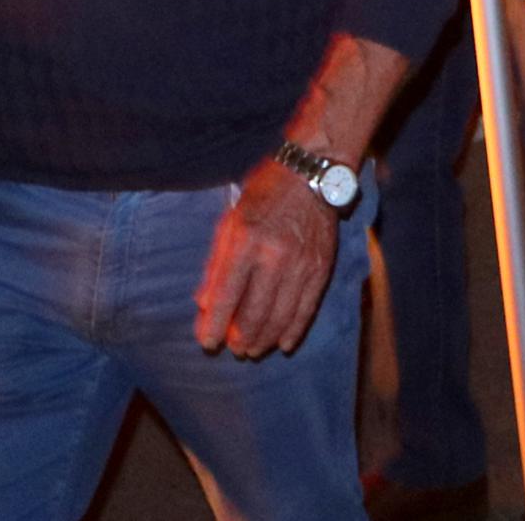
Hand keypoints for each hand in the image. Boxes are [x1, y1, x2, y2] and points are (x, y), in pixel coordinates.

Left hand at [191, 159, 336, 356]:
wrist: (311, 174)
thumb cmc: (263, 195)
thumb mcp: (230, 222)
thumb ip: (216, 264)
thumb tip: (203, 303)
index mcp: (246, 241)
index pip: (226, 295)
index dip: (215, 325)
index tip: (208, 343)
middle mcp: (275, 255)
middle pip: (254, 312)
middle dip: (241, 338)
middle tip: (234, 349)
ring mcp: (302, 263)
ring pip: (281, 316)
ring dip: (264, 339)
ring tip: (252, 350)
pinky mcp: (322, 267)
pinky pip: (307, 308)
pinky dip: (294, 330)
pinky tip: (283, 344)